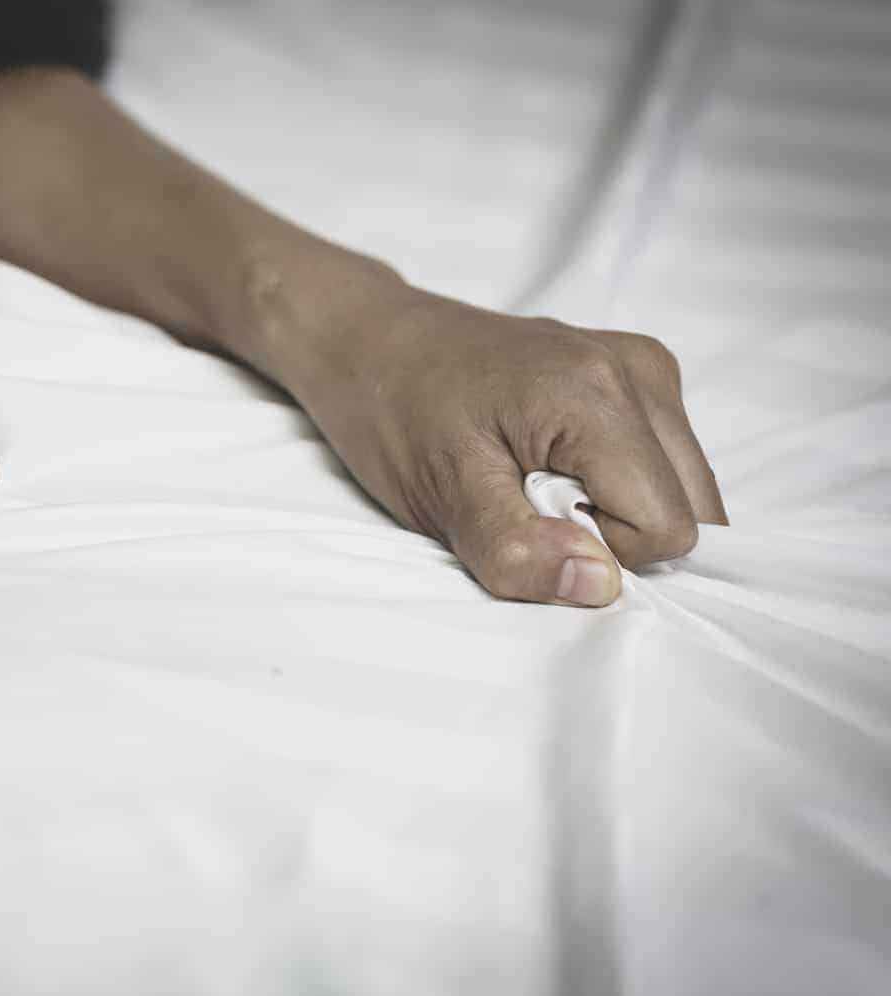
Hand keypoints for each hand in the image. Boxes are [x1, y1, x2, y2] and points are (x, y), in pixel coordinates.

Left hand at [258, 256, 725, 607]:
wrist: (369, 343)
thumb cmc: (394, 413)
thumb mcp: (441, 496)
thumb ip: (517, 549)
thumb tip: (598, 585)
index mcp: (597, 395)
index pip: (666, 527)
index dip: (597, 550)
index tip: (526, 519)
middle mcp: (638, 370)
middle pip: (691, 508)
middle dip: (613, 530)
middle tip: (526, 498)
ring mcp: (641, 365)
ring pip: (683, 487)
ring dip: (615, 506)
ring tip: (532, 476)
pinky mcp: (633, 371)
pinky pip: (661, 459)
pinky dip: (614, 479)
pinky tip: (548, 459)